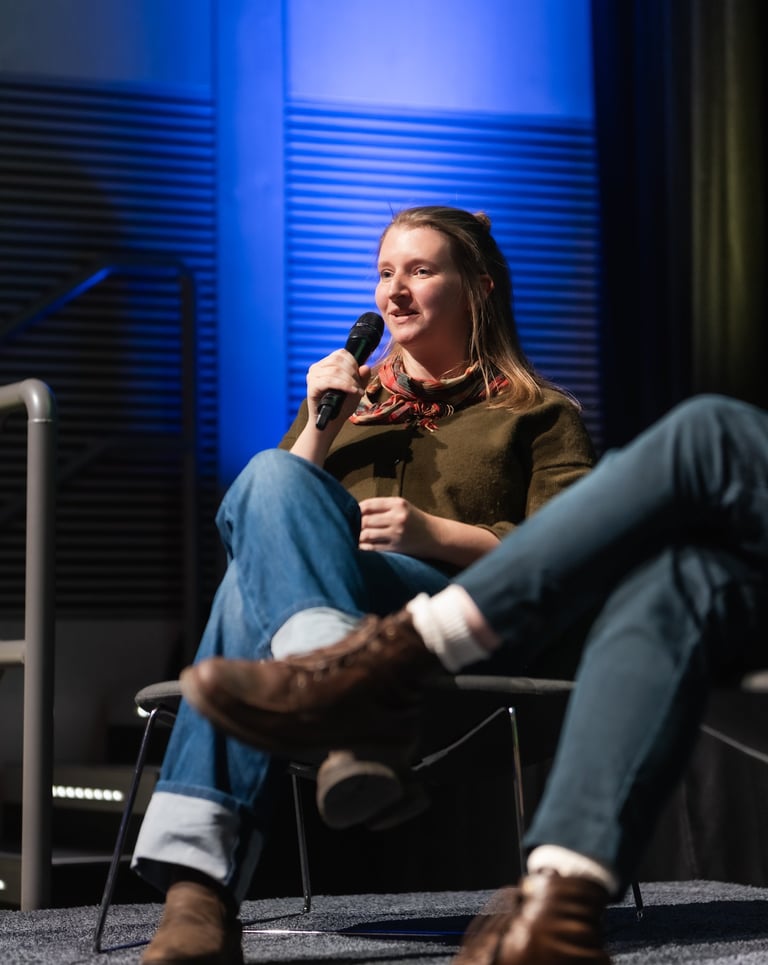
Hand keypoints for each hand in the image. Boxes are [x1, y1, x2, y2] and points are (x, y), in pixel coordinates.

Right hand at [306, 350, 369, 426]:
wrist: (330, 423)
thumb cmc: (341, 406)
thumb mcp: (355, 389)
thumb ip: (361, 378)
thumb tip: (365, 367)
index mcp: (325, 365)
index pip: (341, 354)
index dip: (354, 363)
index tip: (359, 376)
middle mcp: (316, 368)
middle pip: (338, 360)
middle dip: (353, 373)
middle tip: (358, 386)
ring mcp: (313, 376)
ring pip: (335, 370)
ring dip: (350, 381)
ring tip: (356, 392)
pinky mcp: (312, 386)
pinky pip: (330, 381)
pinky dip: (344, 386)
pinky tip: (352, 392)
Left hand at [358, 497, 501, 566]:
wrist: (436, 536)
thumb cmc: (415, 520)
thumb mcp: (402, 507)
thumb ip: (382, 507)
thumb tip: (355, 511)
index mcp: (398, 504)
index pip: (368, 504)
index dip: (355, 509)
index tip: (349, 513)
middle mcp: (397, 517)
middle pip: (365, 520)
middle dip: (353, 524)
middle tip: (345, 527)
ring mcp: (397, 533)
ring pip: (366, 534)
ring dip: (356, 536)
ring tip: (350, 537)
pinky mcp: (396, 548)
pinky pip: (373, 548)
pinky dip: (363, 548)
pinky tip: (358, 547)